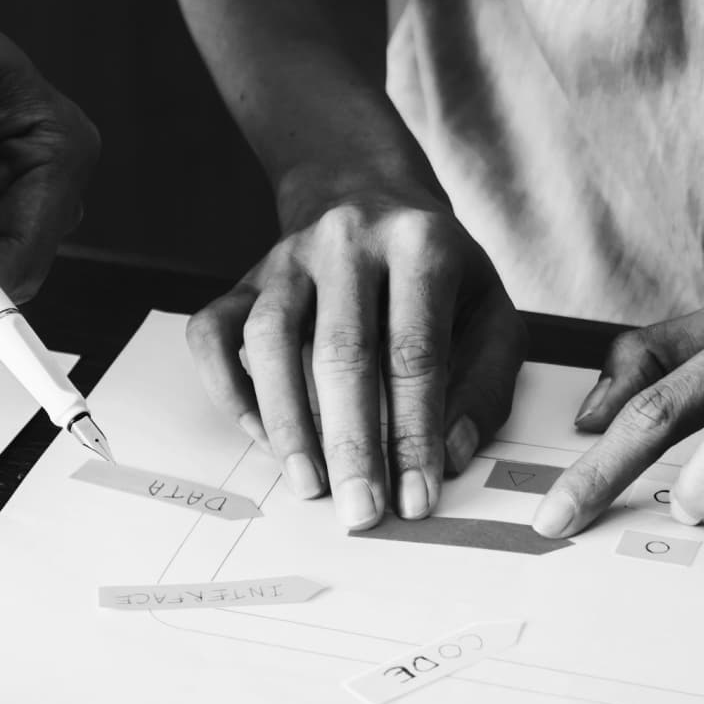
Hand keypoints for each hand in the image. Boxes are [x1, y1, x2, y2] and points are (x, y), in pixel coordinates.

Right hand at [186, 183, 523, 528]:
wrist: (365, 191)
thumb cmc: (436, 271)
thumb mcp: (489, 310)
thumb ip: (484, 383)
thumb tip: (451, 453)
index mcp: (421, 245)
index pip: (414, 352)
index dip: (414, 432)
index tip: (416, 498)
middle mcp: (347, 242)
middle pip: (341, 352)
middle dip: (351, 443)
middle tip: (360, 512)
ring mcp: (286, 258)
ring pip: (269, 340)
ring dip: (287, 422)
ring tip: (309, 484)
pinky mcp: (243, 278)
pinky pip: (213, 333)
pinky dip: (229, 388)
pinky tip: (260, 434)